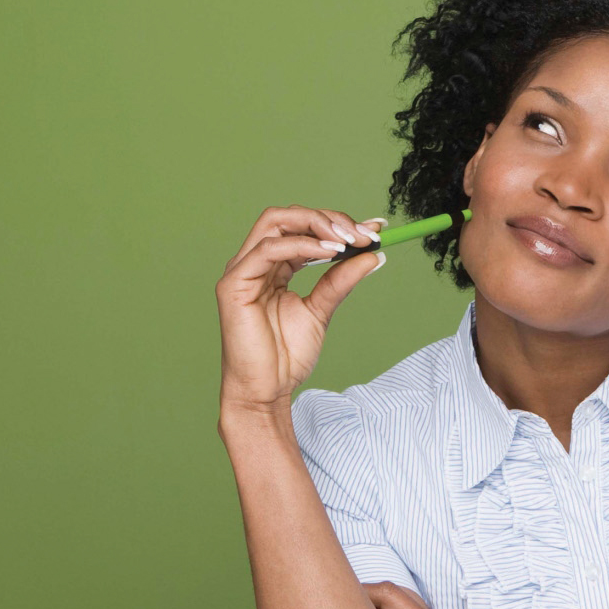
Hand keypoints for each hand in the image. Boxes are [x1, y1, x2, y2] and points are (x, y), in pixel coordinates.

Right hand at [217, 207, 385, 416]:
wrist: (266, 392)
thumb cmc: (285, 357)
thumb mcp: (322, 310)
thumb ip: (341, 280)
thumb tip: (373, 255)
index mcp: (273, 266)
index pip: (304, 229)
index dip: (338, 224)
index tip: (375, 230)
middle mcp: (255, 262)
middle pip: (288, 217)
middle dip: (329, 220)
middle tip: (363, 235)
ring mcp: (242, 270)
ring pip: (275, 222)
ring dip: (316, 225)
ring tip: (348, 242)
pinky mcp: (234, 284)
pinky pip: (268, 249)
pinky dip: (301, 245)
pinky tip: (328, 254)